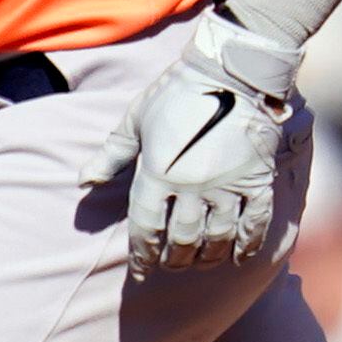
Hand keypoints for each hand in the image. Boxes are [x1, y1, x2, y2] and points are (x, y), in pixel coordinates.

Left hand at [84, 13, 311, 271]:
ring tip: (201, 261)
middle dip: (173, 259)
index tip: (141, 270)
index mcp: (157, 172)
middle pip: (181, 240)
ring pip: (217, 238)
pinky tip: (239, 257)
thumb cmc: (177, 92)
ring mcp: (226, 186)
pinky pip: (254, 223)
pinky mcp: (256, 180)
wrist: (231, 70)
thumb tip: (84, 181)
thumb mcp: (136, 119)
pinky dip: (247, 245)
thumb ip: (111, 154)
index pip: (146, 229)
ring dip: (207, 257)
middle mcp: (191, 186)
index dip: (143, 255)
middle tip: (171, 265)